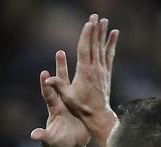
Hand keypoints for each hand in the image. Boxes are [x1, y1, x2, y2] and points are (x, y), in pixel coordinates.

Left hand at [30, 48, 90, 146]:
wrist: (71, 146)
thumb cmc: (60, 144)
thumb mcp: (52, 141)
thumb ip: (44, 137)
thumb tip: (34, 136)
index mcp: (55, 110)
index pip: (49, 95)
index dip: (47, 86)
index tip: (44, 74)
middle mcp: (61, 102)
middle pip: (59, 82)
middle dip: (59, 69)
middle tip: (59, 53)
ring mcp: (69, 102)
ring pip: (66, 82)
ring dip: (64, 68)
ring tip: (61, 52)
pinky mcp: (77, 104)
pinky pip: (78, 88)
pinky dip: (80, 78)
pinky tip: (84, 64)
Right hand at [45, 14, 118, 143]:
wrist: (98, 115)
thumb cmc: (81, 107)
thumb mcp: (67, 97)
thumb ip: (58, 86)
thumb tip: (47, 80)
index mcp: (85, 72)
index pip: (85, 49)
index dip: (87, 35)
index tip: (88, 23)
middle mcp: (95, 68)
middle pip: (95, 45)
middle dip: (95, 30)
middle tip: (95, 16)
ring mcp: (103, 70)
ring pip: (103, 48)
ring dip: (103, 33)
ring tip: (105, 20)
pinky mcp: (107, 73)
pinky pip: (110, 55)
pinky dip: (111, 44)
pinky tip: (114, 34)